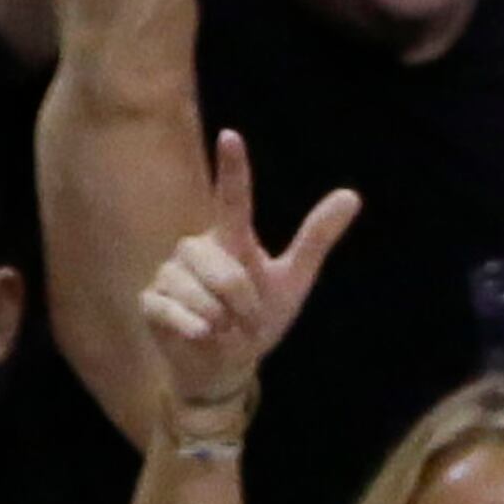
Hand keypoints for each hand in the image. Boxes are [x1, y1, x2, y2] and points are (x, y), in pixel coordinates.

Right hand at [136, 130, 357, 430]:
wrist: (224, 367)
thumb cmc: (258, 319)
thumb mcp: (293, 280)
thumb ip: (315, 238)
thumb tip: (352, 194)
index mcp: (230, 237)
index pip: (233, 197)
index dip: (233, 169)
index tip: (231, 136)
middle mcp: (196, 247)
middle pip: (219, 268)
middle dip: (238, 301)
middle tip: (242, 319)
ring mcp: (169, 273)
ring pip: (196, 291)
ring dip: (217, 319)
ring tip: (220, 328)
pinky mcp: (150, 300)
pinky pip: (171, 310)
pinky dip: (191, 327)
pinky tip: (200, 334)